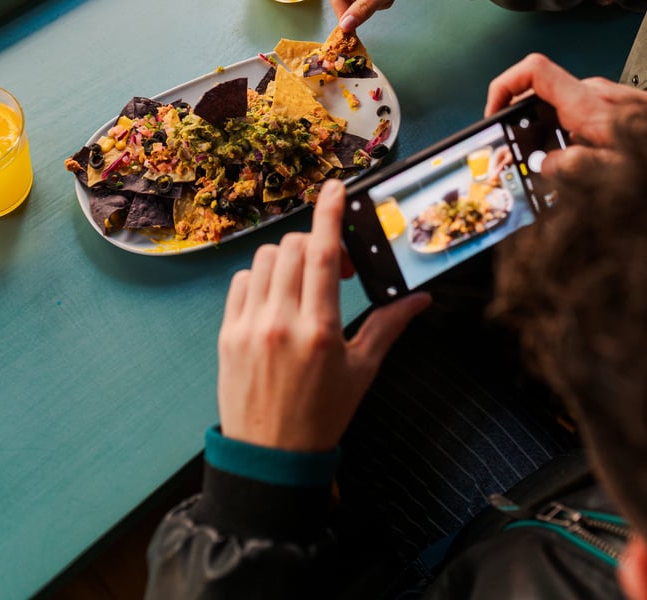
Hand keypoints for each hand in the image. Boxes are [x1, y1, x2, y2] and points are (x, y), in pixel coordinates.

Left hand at [217, 180, 430, 451]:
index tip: (334, 188)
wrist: (272, 458)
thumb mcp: (362, 371)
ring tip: (304, 285)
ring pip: (264, 259)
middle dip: (315, 244)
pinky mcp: (226, 333)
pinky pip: (241, 281)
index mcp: (319, 330)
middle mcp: (280, 322)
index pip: (320, 252)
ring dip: (288, 259)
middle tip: (333, 268)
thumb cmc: (322, 415)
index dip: (328, 213)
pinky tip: (276, 298)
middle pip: (292, 247)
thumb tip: (419, 299)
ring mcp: (248, 326)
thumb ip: (389, 326)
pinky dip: (261, 278)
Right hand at [484, 52, 646, 178]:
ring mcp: (605, 100)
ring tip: (550, 171)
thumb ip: (575, 167)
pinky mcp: (615, 110)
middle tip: (515, 158)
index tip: (494, 114)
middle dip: (522, 128)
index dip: (504, 87)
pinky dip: (568, 141)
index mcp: (586, 103)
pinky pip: (578, 120)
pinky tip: (578, 167)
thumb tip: (545, 165)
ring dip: (548, 140)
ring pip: (559, 113)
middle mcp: (593, 94)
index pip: (532, 72)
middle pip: (539, 98)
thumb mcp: (619, 169)